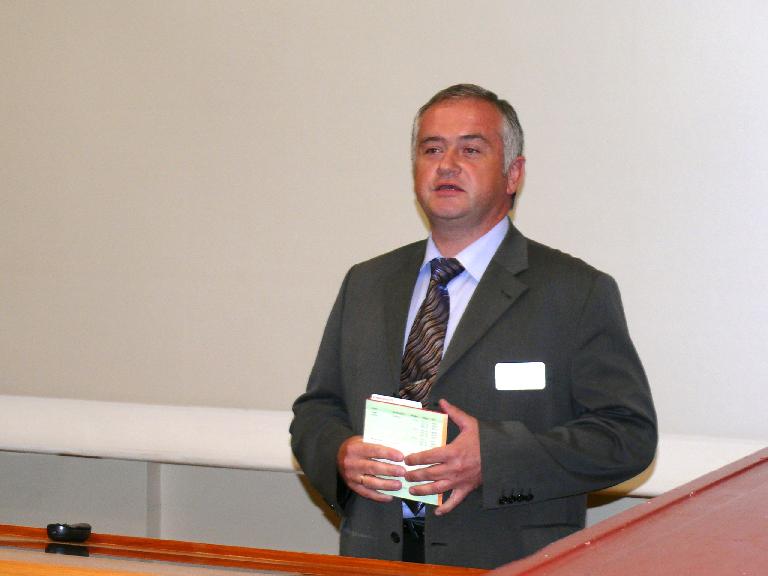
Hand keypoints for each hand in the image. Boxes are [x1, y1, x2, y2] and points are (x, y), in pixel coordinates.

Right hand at [337, 435, 405, 501]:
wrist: (337, 456)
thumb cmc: (355, 447)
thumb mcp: (362, 440)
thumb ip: (376, 444)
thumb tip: (397, 450)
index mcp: (355, 449)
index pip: (374, 451)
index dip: (388, 454)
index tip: (401, 457)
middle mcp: (352, 463)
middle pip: (373, 467)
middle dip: (390, 470)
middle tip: (402, 472)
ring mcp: (352, 476)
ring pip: (371, 482)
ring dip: (386, 485)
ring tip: (398, 485)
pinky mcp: (352, 486)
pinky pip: (367, 493)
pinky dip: (379, 496)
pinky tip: (389, 497)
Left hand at [404, 399, 481, 514]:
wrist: (502, 455)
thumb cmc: (485, 439)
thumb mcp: (470, 423)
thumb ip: (454, 413)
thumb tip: (442, 401)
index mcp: (452, 452)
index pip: (428, 457)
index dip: (415, 459)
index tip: (406, 460)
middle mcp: (453, 468)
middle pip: (429, 474)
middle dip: (414, 475)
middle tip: (405, 475)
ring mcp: (459, 481)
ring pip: (437, 489)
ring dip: (423, 490)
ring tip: (412, 491)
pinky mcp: (466, 489)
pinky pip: (455, 501)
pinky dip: (446, 508)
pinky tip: (437, 511)